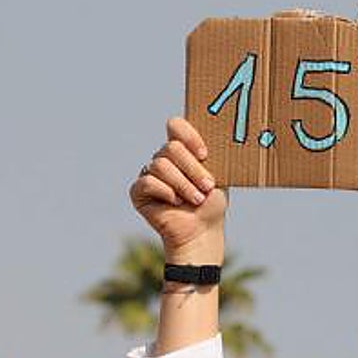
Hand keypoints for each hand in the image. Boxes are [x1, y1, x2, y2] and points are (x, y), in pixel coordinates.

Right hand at [129, 118, 226, 263]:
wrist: (201, 232)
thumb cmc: (211, 204)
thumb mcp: (218, 174)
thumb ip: (211, 152)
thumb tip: (219, 131)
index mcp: (181, 150)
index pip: (175, 126)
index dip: (188, 136)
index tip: (204, 155)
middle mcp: (163, 159)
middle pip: (171, 148)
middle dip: (192, 169)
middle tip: (206, 187)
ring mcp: (149, 174)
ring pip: (160, 165)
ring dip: (183, 184)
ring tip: (196, 199)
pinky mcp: (138, 192)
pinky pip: (147, 182)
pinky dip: (165, 192)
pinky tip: (175, 203)